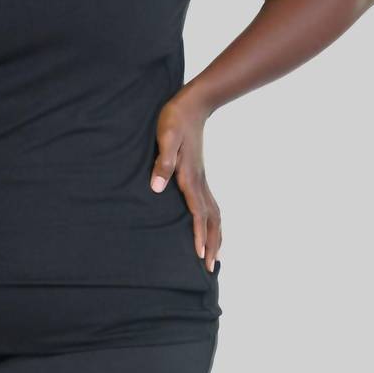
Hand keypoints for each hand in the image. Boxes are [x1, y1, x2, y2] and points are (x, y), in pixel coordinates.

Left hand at [151, 89, 221, 272]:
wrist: (193, 104)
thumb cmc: (174, 120)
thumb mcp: (164, 137)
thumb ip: (162, 162)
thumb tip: (157, 187)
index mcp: (190, 177)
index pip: (197, 212)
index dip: (198, 234)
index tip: (199, 255)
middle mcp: (199, 182)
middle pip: (211, 220)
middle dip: (211, 244)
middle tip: (210, 268)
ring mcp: (202, 181)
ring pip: (214, 215)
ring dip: (216, 237)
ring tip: (215, 258)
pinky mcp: (200, 178)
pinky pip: (211, 207)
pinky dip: (214, 224)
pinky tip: (211, 231)